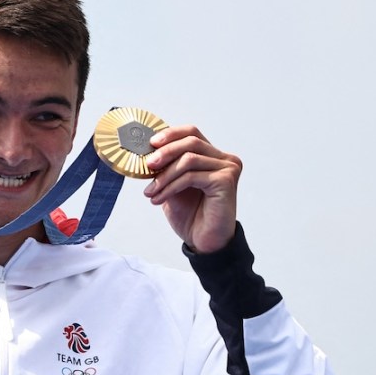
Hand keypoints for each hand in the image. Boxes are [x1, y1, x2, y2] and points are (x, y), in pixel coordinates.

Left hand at [142, 124, 241, 253]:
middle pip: (191, 141)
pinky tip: (159, 199)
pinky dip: (170, 186)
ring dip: (164, 175)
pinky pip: (191, 176)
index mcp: (213, 156)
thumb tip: (147, 152)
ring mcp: (228, 169)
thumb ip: (166, 167)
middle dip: (165, 152)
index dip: (170, 134)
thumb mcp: (173, 185)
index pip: (191, 133)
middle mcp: (225, 159)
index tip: (150, 143)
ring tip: (150, 191)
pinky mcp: (225, 181)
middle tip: (147, 165)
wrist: (203, 241)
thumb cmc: (191, 214)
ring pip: (189, 159)